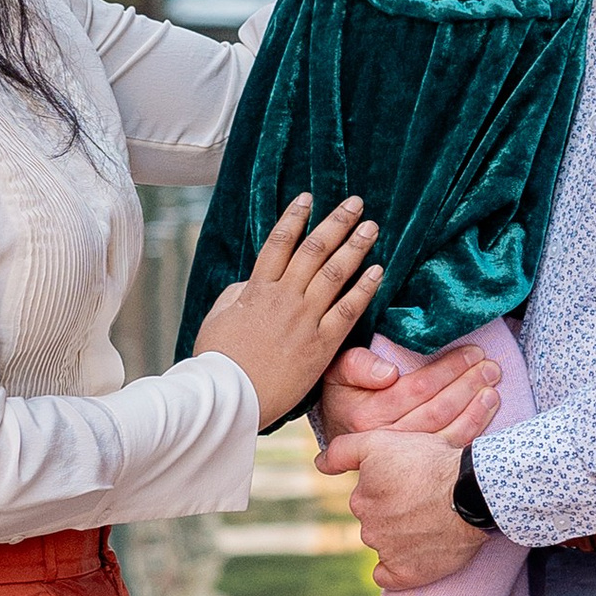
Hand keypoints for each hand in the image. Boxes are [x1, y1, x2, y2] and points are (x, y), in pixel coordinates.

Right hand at [194, 195, 382, 428]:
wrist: (228, 397)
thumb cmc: (218, 362)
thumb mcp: (217, 319)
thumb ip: (237, 296)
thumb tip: (251, 285)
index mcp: (256, 290)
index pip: (279, 243)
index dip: (294, 217)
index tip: (308, 198)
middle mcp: (283, 298)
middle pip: (313, 250)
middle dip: (336, 222)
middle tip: (355, 203)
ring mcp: (304, 319)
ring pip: (334, 273)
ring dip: (355, 246)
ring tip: (371, 226)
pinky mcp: (320, 345)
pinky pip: (347, 310)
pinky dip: (364, 288)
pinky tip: (378, 270)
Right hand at [316, 337, 503, 468]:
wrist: (339, 430)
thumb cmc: (344, 393)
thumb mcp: (338, 371)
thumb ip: (357, 365)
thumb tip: (388, 374)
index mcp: (366, 416)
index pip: (416, 390)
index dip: (447, 371)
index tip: (471, 353)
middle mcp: (385, 441)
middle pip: (436, 411)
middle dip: (467, 386)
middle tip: (491, 367)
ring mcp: (403, 458)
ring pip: (446, 431)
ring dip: (475, 408)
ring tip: (493, 384)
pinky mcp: (417, 465)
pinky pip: (450, 447)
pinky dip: (474, 428)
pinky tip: (488, 409)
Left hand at [347, 430, 487, 589]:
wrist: (472, 493)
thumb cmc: (431, 462)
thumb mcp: (382, 442)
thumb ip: (342, 451)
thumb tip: (317, 464)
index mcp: (361, 499)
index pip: (367, 498)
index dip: (386, 489)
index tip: (408, 485)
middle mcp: (367, 527)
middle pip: (378, 522)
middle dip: (396, 513)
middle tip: (426, 500)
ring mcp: (386, 553)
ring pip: (386, 545)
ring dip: (402, 537)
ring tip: (432, 522)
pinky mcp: (406, 575)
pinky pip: (389, 576)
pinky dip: (399, 568)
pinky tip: (416, 553)